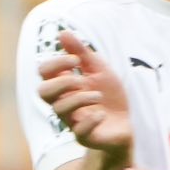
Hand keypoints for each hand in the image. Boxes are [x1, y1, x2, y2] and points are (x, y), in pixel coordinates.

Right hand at [38, 33, 131, 159]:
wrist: (126, 123)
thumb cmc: (109, 95)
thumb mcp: (99, 69)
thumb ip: (81, 52)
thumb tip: (62, 32)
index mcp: (63, 85)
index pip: (44, 72)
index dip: (56, 63)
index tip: (76, 61)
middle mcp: (62, 102)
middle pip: (42, 92)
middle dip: (61, 82)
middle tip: (81, 79)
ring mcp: (72, 121)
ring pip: (59, 110)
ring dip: (79, 98)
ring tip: (98, 95)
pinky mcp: (85, 137)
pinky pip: (79, 132)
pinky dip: (91, 120)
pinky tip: (102, 113)